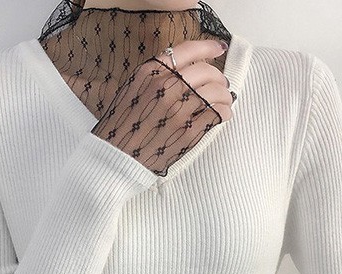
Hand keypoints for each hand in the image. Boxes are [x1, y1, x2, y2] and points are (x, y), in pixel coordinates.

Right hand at [91, 38, 233, 176]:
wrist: (116, 158)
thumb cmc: (120, 127)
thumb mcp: (130, 91)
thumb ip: (153, 77)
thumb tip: (181, 72)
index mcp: (150, 73)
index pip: (187, 50)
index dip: (207, 47)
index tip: (218, 49)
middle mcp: (165, 87)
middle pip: (206, 71)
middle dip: (218, 76)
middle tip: (221, 83)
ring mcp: (178, 109)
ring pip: (216, 91)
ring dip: (225, 95)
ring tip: (224, 101)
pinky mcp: (188, 131)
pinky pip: (216, 114)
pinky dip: (224, 112)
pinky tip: (223, 114)